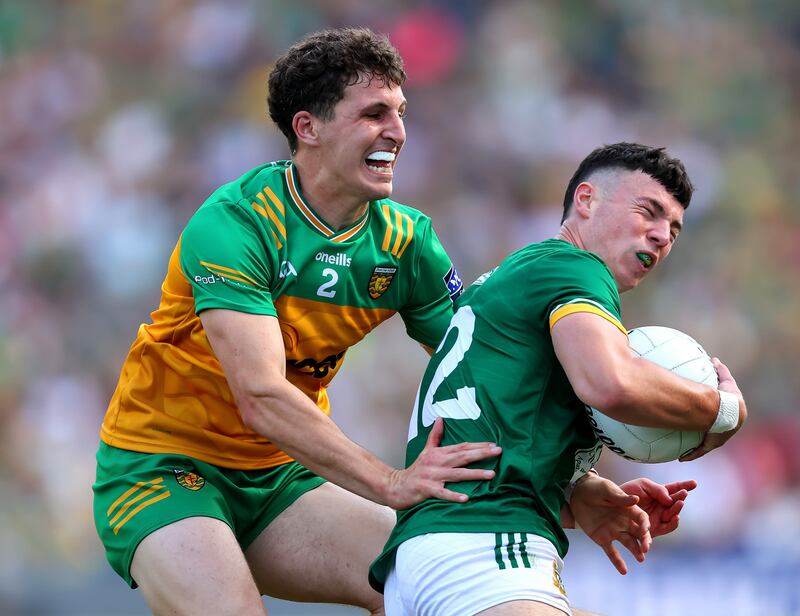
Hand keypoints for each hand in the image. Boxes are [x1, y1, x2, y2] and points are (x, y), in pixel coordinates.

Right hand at [385, 417, 500, 509]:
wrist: (398, 486)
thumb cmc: (416, 469)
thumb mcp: (426, 450)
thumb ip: (435, 435)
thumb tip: (440, 418)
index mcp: (439, 453)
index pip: (462, 447)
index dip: (478, 445)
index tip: (494, 444)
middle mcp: (437, 462)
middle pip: (462, 456)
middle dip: (481, 454)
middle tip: (498, 451)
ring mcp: (433, 475)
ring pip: (457, 474)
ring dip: (475, 474)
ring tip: (491, 474)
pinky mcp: (427, 489)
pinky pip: (442, 493)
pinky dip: (454, 495)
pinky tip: (466, 498)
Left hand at [568, 473, 650, 574]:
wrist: (577, 492)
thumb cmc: (594, 487)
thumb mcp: (606, 490)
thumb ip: (620, 497)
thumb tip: (636, 499)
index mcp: (627, 509)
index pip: (641, 518)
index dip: (644, 525)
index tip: (645, 530)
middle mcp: (623, 521)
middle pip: (638, 533)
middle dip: (645, 541)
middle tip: (646, 548)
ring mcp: (613, 530)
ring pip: (628, 543)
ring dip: (636, 551)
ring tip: (641, 558)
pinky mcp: (602, 538)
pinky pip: (611, 552)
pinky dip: (618, 562)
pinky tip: (624, 571)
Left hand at [619, 478, 696, 536]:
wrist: (611, 504)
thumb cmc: (626, 492)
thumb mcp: (642, 484)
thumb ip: (657, 489)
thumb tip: (670, 499)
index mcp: (658, 494)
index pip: (674, 489)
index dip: (684, 486)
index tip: (694, 483)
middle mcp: (660, 507)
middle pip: (674, 504)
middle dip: (680, 499)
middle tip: (683, 494)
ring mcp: (657, 518)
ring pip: (672, 516)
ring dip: (677, 511)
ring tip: (679, 505)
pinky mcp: (652, 530)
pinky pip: (666, 529)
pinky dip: (672, 525)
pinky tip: (675, 519)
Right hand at [680, 358, 746, 460]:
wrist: (728, 414)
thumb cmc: (726, 397)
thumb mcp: (725, 380)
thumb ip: (721, 370)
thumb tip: (714, 359)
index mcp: (733, 417)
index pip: (728, 417)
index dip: (721, 417)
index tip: (714, 416)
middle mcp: (727, 430)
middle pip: (717, 432)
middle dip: (709, 433)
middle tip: (698, 431)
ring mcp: (719, 439)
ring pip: (706, 443)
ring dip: (699, 446)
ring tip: (685, 449)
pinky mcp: (711, 445)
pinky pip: (698, 451)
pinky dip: (691, 454)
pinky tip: (681, 457)